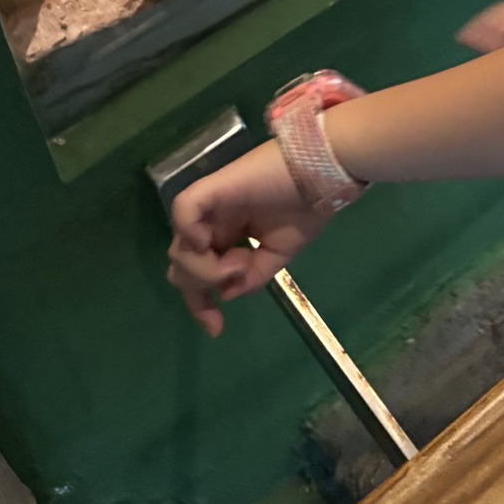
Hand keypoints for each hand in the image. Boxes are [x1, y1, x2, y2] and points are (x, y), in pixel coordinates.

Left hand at [167, 141, 332, 336]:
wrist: (323, 174)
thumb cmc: (306, 208)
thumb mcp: (277, 254)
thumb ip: (250, 276)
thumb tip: (224, 294)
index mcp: (228, 235)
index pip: (197, 275)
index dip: (200, 305)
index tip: (216, 329)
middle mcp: (213, 222)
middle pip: (181, 265)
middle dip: (199, 288)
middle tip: (232, 282)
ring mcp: (211, 205)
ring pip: (180, 248)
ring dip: (205, 268)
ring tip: (239, 262)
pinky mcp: (213, 188)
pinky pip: (184, 211)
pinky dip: (189, 233)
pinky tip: (210, 243)